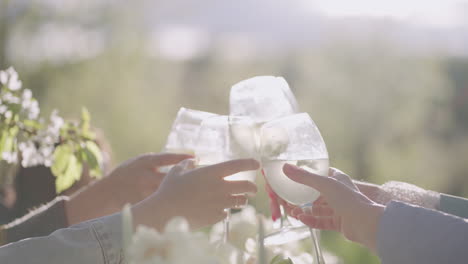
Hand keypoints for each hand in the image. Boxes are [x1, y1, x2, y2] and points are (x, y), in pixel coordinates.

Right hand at [66, 152, 191, 224]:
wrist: (106, 193)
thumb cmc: (126, 174)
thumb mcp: (139, 162)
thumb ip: (157, 161)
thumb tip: (182, 159)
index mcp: (144, 162)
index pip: (166, 158)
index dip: (182, 158)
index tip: (196, 158)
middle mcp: (144, 176)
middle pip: (170, 177)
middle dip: (185, 177)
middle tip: (200, 177)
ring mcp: (143, 191)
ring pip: (166, 192)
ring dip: (181, 192)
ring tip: (195, 192)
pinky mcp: (143, 204)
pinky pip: (160, 204)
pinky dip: (171, 204)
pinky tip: (183, 205)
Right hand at [132, 158, 259, 229]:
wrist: (165, 214)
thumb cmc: (169, 190)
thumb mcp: (176, 171)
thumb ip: (187, 164)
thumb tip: (193, 160)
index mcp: (212, 173)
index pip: (237, 165)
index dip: (249, 163)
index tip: (256, 164)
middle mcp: (220, 187)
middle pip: (246, 186)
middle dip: (252, 188)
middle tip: (252, 189)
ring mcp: (220, 203)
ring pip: (240, 201)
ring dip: (241, 200)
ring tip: (238, 200)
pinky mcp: (216, 216)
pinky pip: (226, 213)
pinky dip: (224, 211)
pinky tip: (216, 210)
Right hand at [265, 169, 383, 220]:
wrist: (365, 223)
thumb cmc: (349, 199)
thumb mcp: (324, 184)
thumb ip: (304, 177)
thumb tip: (285, 167)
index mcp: (337, 180)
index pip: (320, 174)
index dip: (308, 175)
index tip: (294, 177)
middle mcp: (338, 193)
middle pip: (316, 194)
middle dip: (301, 198)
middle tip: (287, 200)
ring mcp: (338, 208)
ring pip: (317, 209)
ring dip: (304, 210)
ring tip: (292, 212)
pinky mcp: (338, 222)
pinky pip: (321, 221)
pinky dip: (311, 221)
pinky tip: (301, 220)